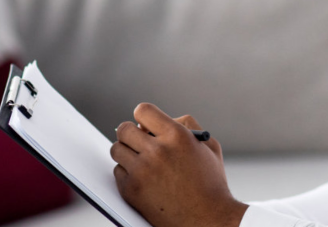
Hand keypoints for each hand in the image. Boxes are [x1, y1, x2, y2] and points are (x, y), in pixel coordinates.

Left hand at [111, 103, 246, 226]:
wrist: (209, 220)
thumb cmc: (210, 183)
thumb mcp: (208, 146)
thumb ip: (185, 125)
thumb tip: (153, 122)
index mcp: (177, 136)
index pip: (143, 111)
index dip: (143, 117)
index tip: (144, 124)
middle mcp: (157, 151)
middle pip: (123, 129)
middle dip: (130, 134)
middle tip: (136, 141)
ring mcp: (141, 171)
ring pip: (116, 150)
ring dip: (126, 153)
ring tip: (140, 162)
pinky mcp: (131, 190)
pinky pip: (117, 171)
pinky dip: (127, 174)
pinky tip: (143, 180)